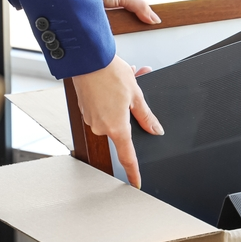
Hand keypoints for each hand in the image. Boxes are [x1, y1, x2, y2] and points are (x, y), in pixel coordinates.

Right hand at [73, 56, 160, 188]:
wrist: (86, 58)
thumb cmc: (109, 73)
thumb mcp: (136, 94)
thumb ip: (146, 117)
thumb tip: (155, 130)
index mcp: (116, 127)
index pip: (128, 157)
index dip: (133, 172)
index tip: (136, 183)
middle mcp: (101, 127)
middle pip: (122, 129)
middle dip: (130, 112)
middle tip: (134, 93)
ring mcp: (91, 119)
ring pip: (113, 117)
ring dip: (121, 103)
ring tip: (125, 81)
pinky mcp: (85, 110)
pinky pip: (103, 110)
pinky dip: (110, 99)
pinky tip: (113, 83)